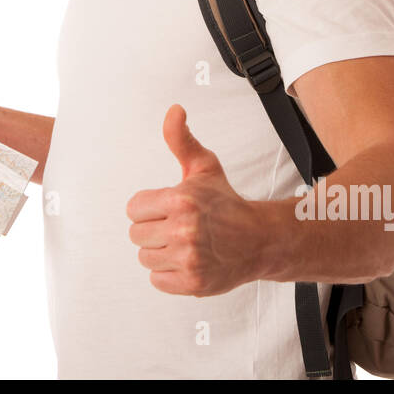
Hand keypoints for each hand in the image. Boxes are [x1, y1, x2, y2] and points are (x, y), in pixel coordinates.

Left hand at [126, 104, 268, 296]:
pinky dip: (169, 274)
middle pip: (137, 234)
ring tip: (184, 244)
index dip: (149, 208)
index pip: (133, 208)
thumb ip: (180, 139)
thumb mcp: (203, 167)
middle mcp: (184, 230)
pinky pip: (157, 280)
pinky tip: (187, 261)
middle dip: (154, 230)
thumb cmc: (226, 203)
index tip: (168, 209)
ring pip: (145, 258)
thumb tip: (173, 110)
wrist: (260, 240)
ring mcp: (189, 259)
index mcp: (181, 200)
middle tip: (177, 227)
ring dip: (161, 252)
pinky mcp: (192, 283)